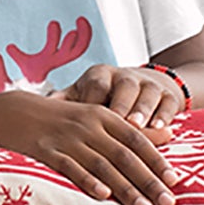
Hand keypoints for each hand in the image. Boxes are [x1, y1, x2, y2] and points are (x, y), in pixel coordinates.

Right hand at [0, 89, 178, 204]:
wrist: (11, 110)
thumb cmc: (59, 117)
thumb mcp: (94, 115)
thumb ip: (130, 128)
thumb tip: (170, 135)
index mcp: (100, 115)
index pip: (136, 138)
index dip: (156, 160)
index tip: (174, 181)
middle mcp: (86, 125)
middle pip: (123, 155)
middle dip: (147, 180)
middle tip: (166, 202)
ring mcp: (65, 138)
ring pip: (101, 165)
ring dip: (124, 188)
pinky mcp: (44, 151)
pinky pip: (69, 167)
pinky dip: (87, 180)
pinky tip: (102, 194)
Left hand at [55, 62, 186, 129]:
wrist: (139, 85)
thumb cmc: (101, 96)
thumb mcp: (82, 94)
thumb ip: (64, 100)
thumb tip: (34, 105)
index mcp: (99, 75)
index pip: (95, 85)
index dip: (92, 100)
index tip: (85, 118)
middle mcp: (124, 77)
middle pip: (123, 88)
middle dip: (120, 105)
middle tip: (116, 122)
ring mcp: (148, 85)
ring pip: (146, 95)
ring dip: (142, 110)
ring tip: (138, 126)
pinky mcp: (168, 95)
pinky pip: (169, 103)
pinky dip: (165, 115)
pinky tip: (162, 128)